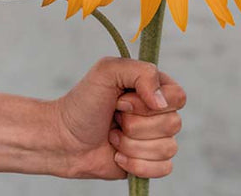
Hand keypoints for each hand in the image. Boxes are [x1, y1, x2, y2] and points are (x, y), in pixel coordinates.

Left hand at [50, 57, 185, 179]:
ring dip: (132, 145)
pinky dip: (137, 164)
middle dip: (135, 125)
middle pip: (173, 124)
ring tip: (112, 137)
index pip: (178, 97)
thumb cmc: (82, 103)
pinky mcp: (149, 162)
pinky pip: (164, 168)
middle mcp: (158, 113)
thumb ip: (141, 72)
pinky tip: (118, 156)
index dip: (149, 103)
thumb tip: (162, 102)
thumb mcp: (107, 71)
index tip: (121, 101)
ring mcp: (155, 138)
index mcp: (153, 88)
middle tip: (114, 119)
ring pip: (167, 148)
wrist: (63, 139)